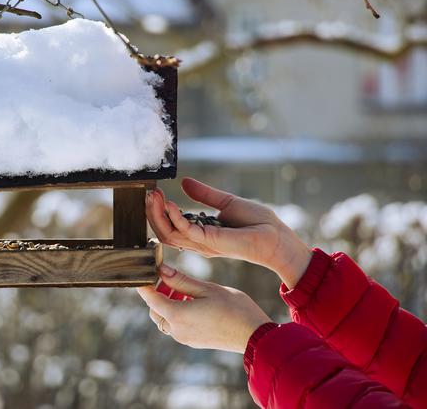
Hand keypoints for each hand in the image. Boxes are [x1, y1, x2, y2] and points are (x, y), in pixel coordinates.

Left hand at [137, 264, 270, 352]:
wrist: (254, 335)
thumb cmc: (234, 308)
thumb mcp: (207, 288)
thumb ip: (181, 281)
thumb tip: (162, 270)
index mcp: (177, 315)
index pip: (150, 299)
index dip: (144, 285)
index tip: (144, 274)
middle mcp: (177, 330)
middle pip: (155, 310)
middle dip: (158, 294)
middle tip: (170, 279)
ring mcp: (185, 338)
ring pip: (165, 319)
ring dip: (168, 304)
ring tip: (184, 290)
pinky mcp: (193, 341)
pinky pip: (176, 326)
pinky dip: (177, 313)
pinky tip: (193, 302)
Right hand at [146, 177, 310, 288]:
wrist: (277, 237)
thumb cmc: (258, 224)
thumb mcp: (226, 203)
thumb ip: (204, 195)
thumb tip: (184, 183)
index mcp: (201, 233)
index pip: (170, 226)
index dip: (159, 211)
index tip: (155, 193)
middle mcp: (199, 241)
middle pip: (164, 232)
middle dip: (153, 213)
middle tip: (149, 194)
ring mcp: (204, 244)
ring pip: (168, 234)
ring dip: (158, 214)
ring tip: (154, 196)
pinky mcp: (212, 241)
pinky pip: (186, 231)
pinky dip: (175, 216)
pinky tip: (169, 203)